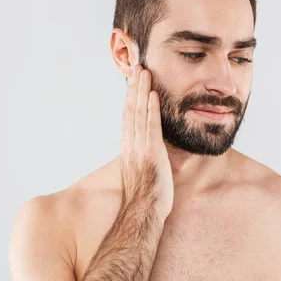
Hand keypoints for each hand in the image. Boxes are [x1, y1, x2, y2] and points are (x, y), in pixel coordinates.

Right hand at [120, 65, 172, 217]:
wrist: (143, 212)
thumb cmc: (147, 196)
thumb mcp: (142, 171)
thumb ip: (145, 156)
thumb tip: (152, 149)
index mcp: (128, 147)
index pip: (128, 116)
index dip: (130, 97)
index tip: (133, 81)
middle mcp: (130, 144)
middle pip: (130, 110)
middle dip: (134, 88)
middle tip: (137, 68)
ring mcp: (139, 148)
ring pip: (138, 114)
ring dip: (141, 91)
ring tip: (144, 73)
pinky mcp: (150, 153)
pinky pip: (150, 126)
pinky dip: (151, 109)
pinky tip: (153, 95)